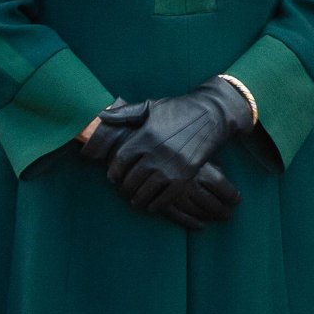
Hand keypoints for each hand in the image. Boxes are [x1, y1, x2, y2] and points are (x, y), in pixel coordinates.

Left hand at [83, 75, 252, 227]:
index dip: (114, 172)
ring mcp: (171, 165)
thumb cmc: (179, 109)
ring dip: (138, 199)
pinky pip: (165, 197)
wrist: (211, 113)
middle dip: (125, 189)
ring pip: (146, 191)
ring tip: (136, 201)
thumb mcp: (151, 106)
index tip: (113, 178)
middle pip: (132, 178)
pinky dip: (156, 205)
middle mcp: (156, 151)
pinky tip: (151, 206)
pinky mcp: (186, 175)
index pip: (121, 160)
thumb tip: (101, 116)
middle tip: (125, 192)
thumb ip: (126, 113)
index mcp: (145, 135)